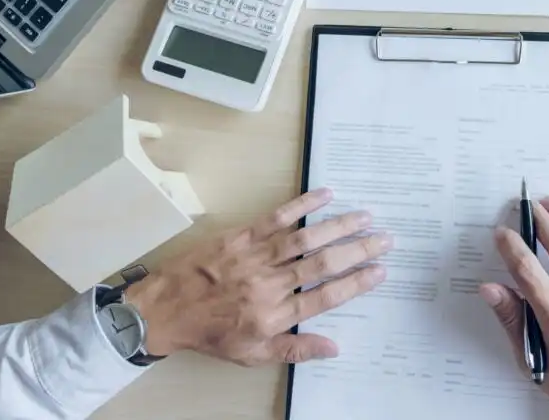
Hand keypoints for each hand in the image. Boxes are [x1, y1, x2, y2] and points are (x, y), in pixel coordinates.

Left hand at [125, 188, 390, 365]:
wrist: (163, 310)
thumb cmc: (210, 333)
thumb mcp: (251, 354)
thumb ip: (294, 349)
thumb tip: (334, 347)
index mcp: (274, 316)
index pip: (325, 297)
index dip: (356, 283)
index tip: (380, 271)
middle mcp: (269, 285)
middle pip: (323, 265)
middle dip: (359, 250)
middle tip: (386, 239)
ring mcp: (255, 257)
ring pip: (305, 238)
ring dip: (339, 225)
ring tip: (366, 216)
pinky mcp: (241, 237)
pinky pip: (276, 218)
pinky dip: (302, 204)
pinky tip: (325, 194)